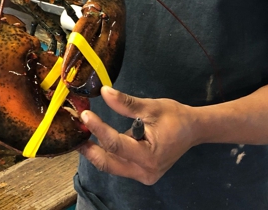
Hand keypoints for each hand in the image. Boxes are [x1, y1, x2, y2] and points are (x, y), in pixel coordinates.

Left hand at [78, 86, 198, 184]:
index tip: (85, 115)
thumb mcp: (151, 107)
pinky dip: (106, 152)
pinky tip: (95, 140)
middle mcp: (145, 172)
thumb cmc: (175, 117)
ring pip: (111, 165)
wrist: (193, 130)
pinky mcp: (140, 172)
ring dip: (96, 151)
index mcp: (150, 156)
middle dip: (90, 149)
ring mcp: (142, 175)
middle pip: (109, 163)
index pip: (116, 144)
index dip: (99, 129)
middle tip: (74, 134)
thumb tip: (104, 92)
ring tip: (81, 135)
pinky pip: (118, 164)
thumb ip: (126, 103)